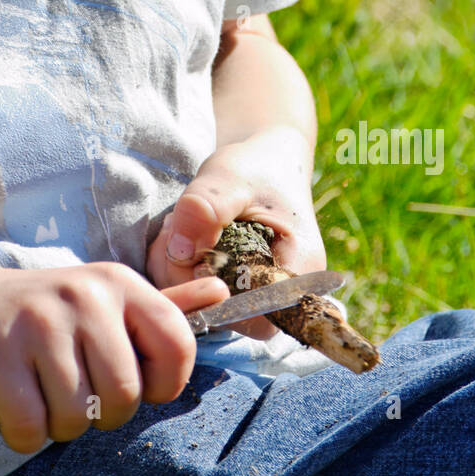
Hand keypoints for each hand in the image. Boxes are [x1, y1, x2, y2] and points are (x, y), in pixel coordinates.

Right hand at [0, 262, 229, 453]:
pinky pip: (31, 427)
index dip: (163, 384)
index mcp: (119, 283)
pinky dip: (22, 433)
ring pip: (78, 416)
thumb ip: (163, 304)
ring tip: (40, 392)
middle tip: (75, 393)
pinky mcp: (0, 353)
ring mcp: (41, 322)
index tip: (135, 385)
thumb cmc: (41, 311)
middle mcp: (86, 295)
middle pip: (125, 395)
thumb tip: (223, 293)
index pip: (178, 344)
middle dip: (102, 414)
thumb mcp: (103, 296)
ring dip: (58, 424)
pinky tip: (11, 404)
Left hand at [146, 134, 326, 340]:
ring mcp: (253, 293)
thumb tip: (179, 252)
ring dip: (175, 268)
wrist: (262, 160)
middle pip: (225, 313)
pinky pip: (194, 293)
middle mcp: (280, 293)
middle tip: (175, 224)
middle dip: (186, 273)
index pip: (257, 315)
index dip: (214, 291)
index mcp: (300, 270)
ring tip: (177, 223)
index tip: (190, 248)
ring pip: (203, 304)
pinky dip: (174, 267)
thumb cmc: (256, 166)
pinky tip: (176, 233)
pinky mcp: (230, 288)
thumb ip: (207, 208)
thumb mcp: (230, 177)